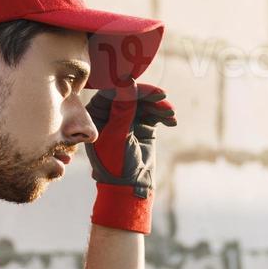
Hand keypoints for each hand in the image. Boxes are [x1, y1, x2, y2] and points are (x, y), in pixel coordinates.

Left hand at [84, 81, 176, 233]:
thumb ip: (122, 109)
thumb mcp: (117, 136)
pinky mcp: (142, 125)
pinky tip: (171, 120)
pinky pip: (154, 113)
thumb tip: (127, 82)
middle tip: (163, 96)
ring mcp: (127, 118)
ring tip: (170, 114)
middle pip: (130, 94)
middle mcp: (110, 113)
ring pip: (144, 102)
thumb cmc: (116, 163)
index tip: (147, 89)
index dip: (131, 89)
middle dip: (148, 95)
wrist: (129, 186)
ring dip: (159, 106)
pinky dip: (163, 114)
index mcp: (96, 114)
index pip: (112, 93)